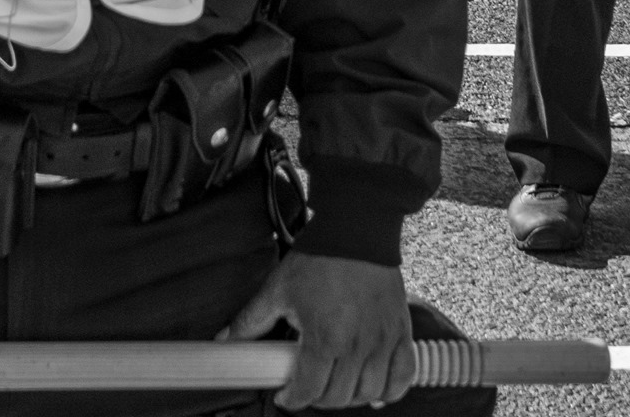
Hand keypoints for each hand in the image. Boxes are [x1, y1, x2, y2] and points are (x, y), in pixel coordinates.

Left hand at [225, 252, 414, 409]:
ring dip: (350, 397)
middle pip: (339, 397)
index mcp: (325, 337)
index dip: (292, 399)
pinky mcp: (401, 331)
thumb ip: (252, 319)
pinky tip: (375, 390)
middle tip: (307, 388)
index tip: (285, 396)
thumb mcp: (279, 288)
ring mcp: (383, 340)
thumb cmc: (320, 257)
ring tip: (336, 386)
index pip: (309, 390)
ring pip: (370, 392)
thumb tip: (227, 339)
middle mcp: (357, 345)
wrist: (355, 230)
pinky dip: (391, 391)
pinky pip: (403, 376)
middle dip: (317, 399)